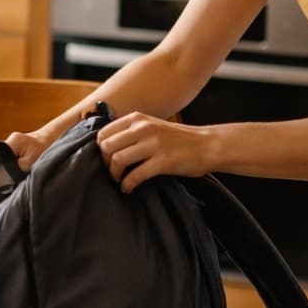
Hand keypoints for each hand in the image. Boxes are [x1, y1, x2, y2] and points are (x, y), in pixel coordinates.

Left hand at [97, 113, 211, 192]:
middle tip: (113, 172)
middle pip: (107, 147)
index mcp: (137, 119)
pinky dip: (127, 185)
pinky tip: (129, 188)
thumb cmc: (178, 139)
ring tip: (120, 181)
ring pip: (117, 160)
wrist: (207, 145)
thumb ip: (131, 131)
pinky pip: (135, 175)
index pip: (104, 133)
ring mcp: (153, 144)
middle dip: (105, 163)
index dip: (101, 149)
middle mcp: (143, 128)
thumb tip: (106, 146)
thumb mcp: (152, 126)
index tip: (107, 159)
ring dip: (115, 175)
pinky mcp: (163, 161)